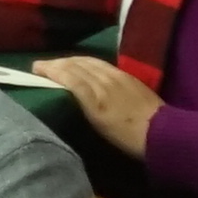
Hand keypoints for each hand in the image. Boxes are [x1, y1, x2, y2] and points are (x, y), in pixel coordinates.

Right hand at [40, 57, 161, 155]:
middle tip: (42, 65)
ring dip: (70, 60)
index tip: (35, 68)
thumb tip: (66, 90)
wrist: (162, 133)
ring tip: (60, 63)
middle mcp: (104, 82)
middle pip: (76, 64)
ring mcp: (117, 76)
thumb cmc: (128, 137)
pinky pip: (101, 63)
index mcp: (95, 97)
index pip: (68, 75)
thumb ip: (82, 103)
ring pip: (88, 61)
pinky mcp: (127, 76)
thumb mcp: (99, 125)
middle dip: (57, 63)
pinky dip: (86, 62)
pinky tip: (84, 65)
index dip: (50, 69)